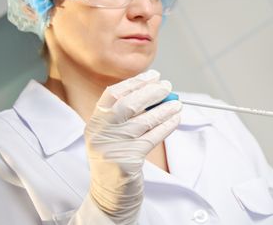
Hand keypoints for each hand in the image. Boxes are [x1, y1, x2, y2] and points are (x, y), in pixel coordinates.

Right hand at [85, 70, 180, 223]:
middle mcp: (100, 133)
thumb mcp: (112, 136)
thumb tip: (155, 92)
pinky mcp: (126, 162)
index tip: (153, 75)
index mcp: (95, 123)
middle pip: (127, 105)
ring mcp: (111, 148)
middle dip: (150, 92)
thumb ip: (125, 116)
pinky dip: (166, 126)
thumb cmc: (116, 160)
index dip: (134, 82)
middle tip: (168, 86)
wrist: (109, 196)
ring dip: (163, 109)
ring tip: (178, 103)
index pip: (112, 94)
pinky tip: (175, 119)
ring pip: (142, 122)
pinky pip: (151, 138)